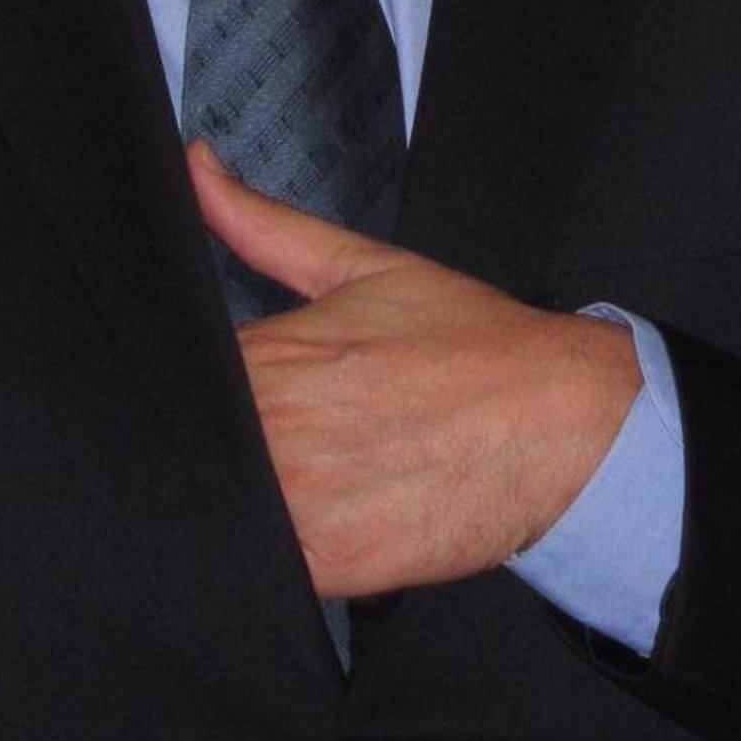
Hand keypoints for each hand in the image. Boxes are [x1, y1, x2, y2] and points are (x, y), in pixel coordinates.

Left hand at [188, 144, 639, 597]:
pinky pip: (266, 573)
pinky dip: (273, 560)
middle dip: (212, 450)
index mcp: (266, 357)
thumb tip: (196, 167)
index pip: (179, 385)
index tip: (214, 396)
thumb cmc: (468, 342)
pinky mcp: (332, 566)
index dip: (189, 394)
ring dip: (239, 501)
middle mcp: (271, 431)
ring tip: (294, 485)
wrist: (561, 419)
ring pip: (222, 514)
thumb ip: (262, 223)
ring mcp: (299, 505)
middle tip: (269, 443)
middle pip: (190, 454)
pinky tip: (313, 531)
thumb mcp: (360, 265)